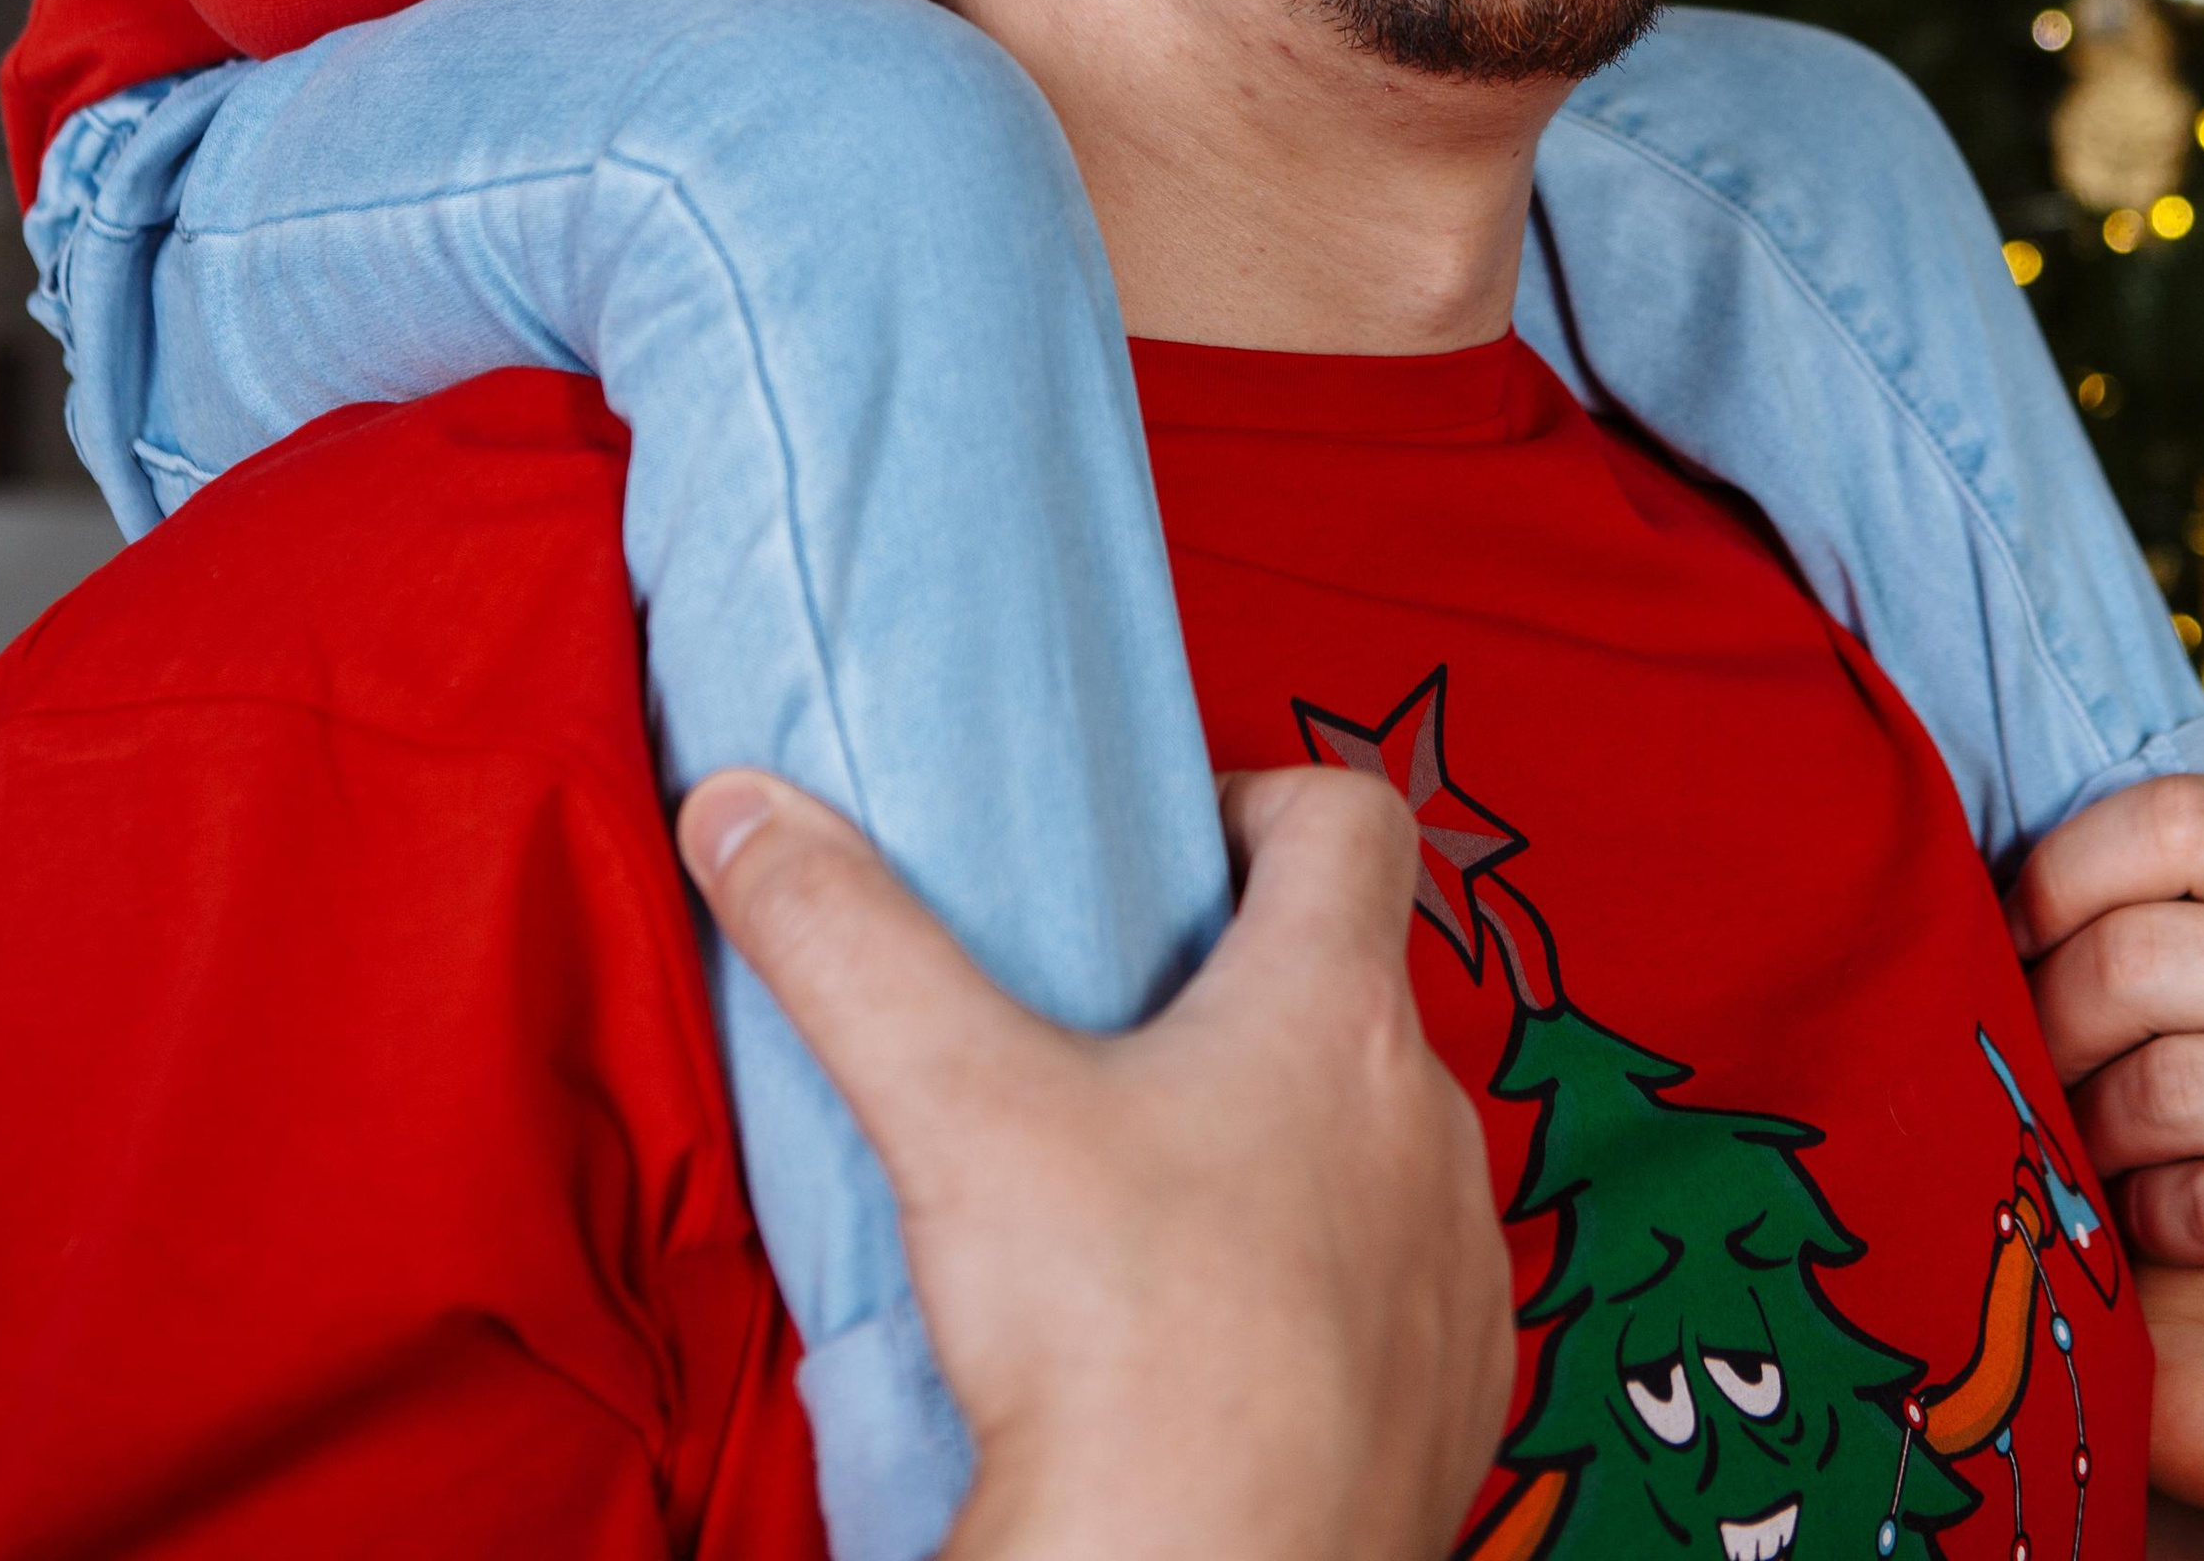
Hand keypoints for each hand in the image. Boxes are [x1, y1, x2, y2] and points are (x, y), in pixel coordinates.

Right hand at [679, 762, 1513, 1560]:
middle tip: (1118, 1036)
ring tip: (1157, 1200)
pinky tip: (1223, 1336)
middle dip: (1246, 992)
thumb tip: (746, 814)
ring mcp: (1457, 1272)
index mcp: (1335, 1015)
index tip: (1167, 852)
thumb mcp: (954, 1108)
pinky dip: (1330, 1288)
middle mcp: (1429, 1127)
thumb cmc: (1120, 1347)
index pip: (1353, 818)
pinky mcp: (1456, 1400)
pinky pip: (1409, 1297)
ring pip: (1387, 1147)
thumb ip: (844, 942)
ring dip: (1297, 1146)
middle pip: (1357, 987)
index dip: (1261, 802)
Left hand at [2013, 774, 2203, 1546]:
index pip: (2172, 824)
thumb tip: (2064, 839)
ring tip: (2078, 1133)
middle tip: (2027, 1050)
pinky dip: (2150, 1214)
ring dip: (2087, 1125)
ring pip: (2159, 1091)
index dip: (2058, 872)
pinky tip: (2148, 1209)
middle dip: (2046, 1013)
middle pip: (2134, 961)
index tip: (2015, 928)